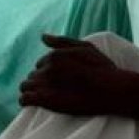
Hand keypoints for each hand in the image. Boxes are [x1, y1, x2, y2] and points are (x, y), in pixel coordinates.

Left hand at [19, 34, 138, 123]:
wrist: (113, 90)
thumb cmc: (102, 69)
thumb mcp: (86, 47)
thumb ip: (62, 41)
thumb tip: (43, 36)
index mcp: (54, 56)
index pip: (41, 63)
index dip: (49, 71)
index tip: (61, 78)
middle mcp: (47, 68)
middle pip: (34, 74)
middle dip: (41, 80)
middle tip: (56, 89)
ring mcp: (45, 84)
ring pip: (26, 85)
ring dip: (31, 89)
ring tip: (45, 96)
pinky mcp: (45, 101)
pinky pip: (25, 99)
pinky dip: (26, 100)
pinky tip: (33, 102)